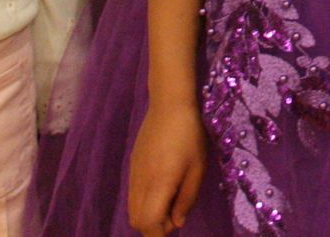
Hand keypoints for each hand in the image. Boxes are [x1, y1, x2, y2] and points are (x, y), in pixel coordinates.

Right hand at [128, 100, 207, 235]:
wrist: (168, 105)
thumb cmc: (190, 136)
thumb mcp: (197, 169)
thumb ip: (187, 199)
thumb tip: (177, 223)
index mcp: (158, 185)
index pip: (148, 224)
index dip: (161, 233)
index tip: (176, 225)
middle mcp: (140, 183)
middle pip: (137, 221)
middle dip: (154, 226)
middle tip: (175, 212)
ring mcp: (133, 174)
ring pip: (132, 209)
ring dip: (149, 214)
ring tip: (170, 198)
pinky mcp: (132, 166)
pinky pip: (132, 195)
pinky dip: (144, 201)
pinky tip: (162, 184)